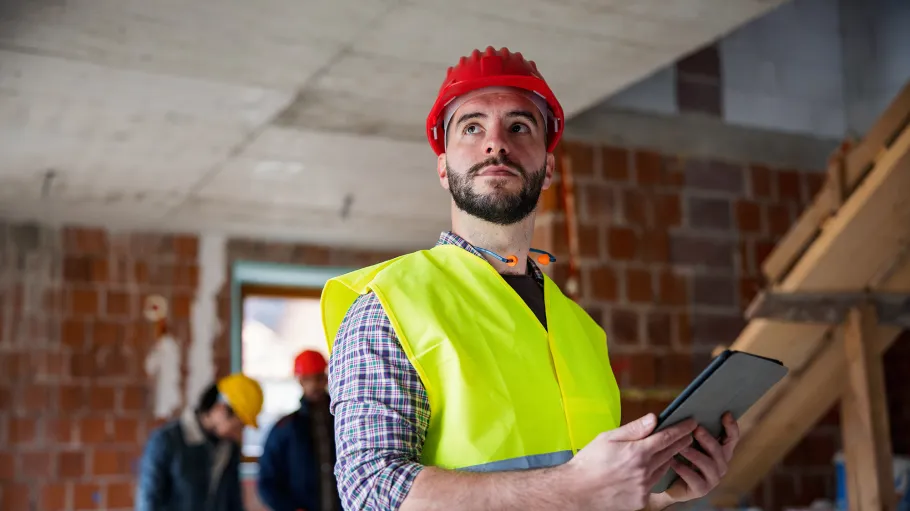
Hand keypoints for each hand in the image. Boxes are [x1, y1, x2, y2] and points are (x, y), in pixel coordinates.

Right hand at [563, 413, 696, 510]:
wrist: (577, 492)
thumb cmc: (588, 462)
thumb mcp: (607, 438)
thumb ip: (633, 429)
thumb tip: (653, 419)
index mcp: (636, 452)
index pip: (666, 437)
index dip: (682, 429)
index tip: (692, 422)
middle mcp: (644, 471)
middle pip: (669, 453)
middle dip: (680, 442)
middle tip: (688, 434)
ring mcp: (643, 487)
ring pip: (663, 469)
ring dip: (669, 458)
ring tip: (671, 449)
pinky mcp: (640, 499)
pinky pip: (653, 484)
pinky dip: (654, 474)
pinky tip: (649, 469)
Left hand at [661, 412, 740, 505]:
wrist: (667, 482)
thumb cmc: (678, 455)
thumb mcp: (684, 440)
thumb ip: (689, 428)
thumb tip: (686, 411)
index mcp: (720, 450)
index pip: (731, 438)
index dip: (731, 426)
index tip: (725, 413)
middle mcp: (720, 464)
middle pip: (720, 451)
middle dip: (709, 439)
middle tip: (697, 429)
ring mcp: (712, 478)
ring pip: (709, 465)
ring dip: (695, 454)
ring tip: (680, 447)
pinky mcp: (701, 489)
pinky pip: (695, 479)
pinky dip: (684, 470)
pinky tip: (673, 462)